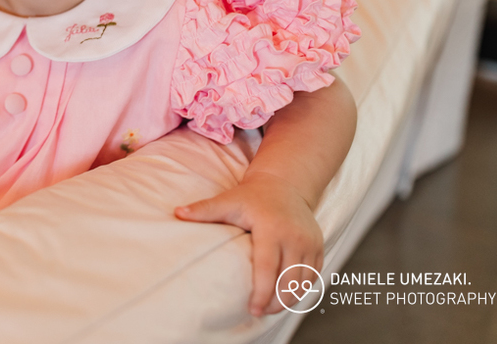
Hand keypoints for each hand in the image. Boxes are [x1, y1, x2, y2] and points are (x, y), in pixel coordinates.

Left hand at [174, 172, 322, 316]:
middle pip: (289, 280)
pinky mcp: (318, 246)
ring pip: (304, 281)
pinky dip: (302, 289)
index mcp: (271, 227)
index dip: (261, 292)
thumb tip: (177, 212)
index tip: (252, 308)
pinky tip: (288, 296)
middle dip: (276, 302)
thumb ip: (204, 209)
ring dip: (290, 300)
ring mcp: (310, 242)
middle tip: (260, 312)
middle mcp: (294, 236)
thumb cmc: (253, 196)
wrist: (285, 184)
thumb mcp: (228, 200)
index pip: (267, 267)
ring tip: (272, 308)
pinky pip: (314, 275)